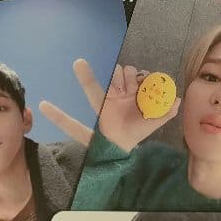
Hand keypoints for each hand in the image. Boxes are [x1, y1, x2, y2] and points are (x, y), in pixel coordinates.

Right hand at [40, 60, 180, 151]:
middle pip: (116, 76)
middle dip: (120, 74)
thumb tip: (178, 100)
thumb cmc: (137, 132)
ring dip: (90, 78)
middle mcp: (116, 96)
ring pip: (97, 88)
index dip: (138, 75)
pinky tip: (43, 106)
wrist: (124, 154)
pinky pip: (72, 124)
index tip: (145, 81)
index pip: (132, 76)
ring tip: (80, 66)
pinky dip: (57, 116)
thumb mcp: (154, 122)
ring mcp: (103, 107)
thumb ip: (166, 112)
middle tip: (124, 82)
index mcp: (131, 93)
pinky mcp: (91, 127)